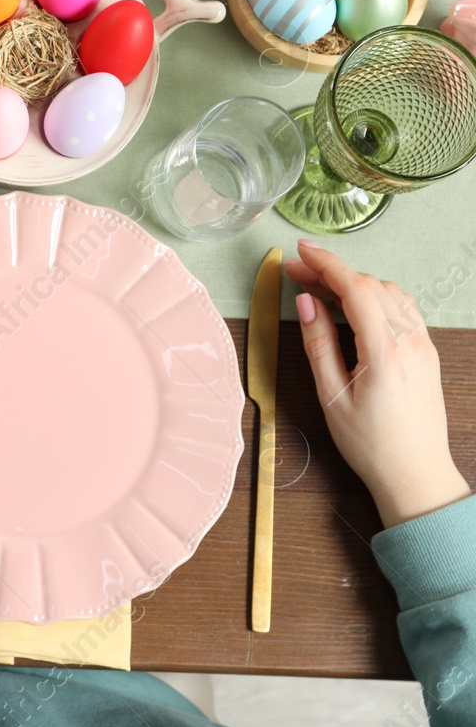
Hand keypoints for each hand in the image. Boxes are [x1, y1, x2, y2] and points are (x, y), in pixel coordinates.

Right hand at [286, 242, 469, 527]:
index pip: (355, 289)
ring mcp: (424, 346)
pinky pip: (403, 309)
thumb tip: (306, 303)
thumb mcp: (331, 396)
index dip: (326, 264)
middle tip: (298, 274)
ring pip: (390, 293)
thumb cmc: (371, 444)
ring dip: (355, 283)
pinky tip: (353, 307)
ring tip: (321, 290)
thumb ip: (318, 344)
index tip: (301, 252)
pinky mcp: (427, 353)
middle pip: (372, 286)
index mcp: (385, 352)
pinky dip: (375, 298)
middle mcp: (411, 342)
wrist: (416, 474)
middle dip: (333, 273)